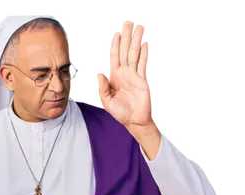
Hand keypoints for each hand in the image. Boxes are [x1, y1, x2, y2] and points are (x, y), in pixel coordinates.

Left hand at [95, 19, 155, 136]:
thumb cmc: (120, 113)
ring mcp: (134, 75)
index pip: (114, 56)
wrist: (134, 121)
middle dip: (127, 37)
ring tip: (139, 28)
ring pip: (135, 54)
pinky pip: (142, 63)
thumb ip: (102, 88)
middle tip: (129, 23)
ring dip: (136, 40)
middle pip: (125, 51)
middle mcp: (124, 73)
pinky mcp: (142, 79)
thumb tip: (99, 72)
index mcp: (114, 77)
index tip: (117, 33)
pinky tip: (145, 43)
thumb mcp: (106, 102)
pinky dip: (144, 52)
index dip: (116, 44)